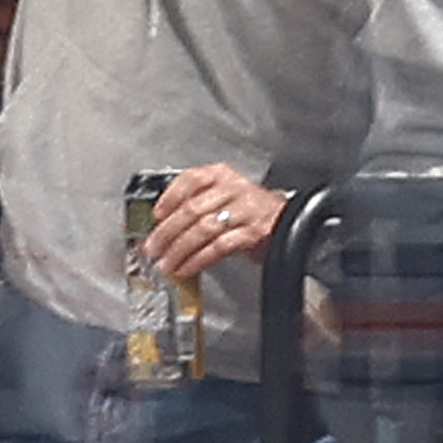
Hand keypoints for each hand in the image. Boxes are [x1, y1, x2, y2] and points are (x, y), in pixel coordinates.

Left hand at [141, 158, 283, 280]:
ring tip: (166, 263)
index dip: (169, 198)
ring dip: (179, 250)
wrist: (289, 222)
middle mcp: (233, 189)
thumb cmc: (251, 211)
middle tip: (153, 247)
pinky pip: (218, 247)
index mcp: (222, 175)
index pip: (191, 179)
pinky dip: (198, 260)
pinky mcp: (252, 233)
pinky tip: (186, 268)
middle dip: (167, 232)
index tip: (156, 216)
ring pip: (202, 229)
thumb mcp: (225, 197)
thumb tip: (163, 226)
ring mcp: (244, 210)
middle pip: (192, 209)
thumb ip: (197, 204)